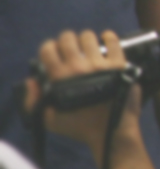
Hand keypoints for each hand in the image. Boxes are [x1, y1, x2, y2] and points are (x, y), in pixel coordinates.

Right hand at [23, 30, 140, 161]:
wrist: (112, 132)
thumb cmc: (81, 127)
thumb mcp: (51, 119)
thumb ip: (35, 101)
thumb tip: (32, 81)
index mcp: (60, 78)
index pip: (48, 49)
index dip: (49, 48)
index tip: (55, 53)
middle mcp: (78, 67)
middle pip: (68, 37)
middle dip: (67, 40)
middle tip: (72, 49)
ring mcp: (100, 64)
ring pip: (89, 36)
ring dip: (87, 39)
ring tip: (89, 48)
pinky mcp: (119, 65)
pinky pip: (113, 42)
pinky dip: (109, 38)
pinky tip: (107, 41)